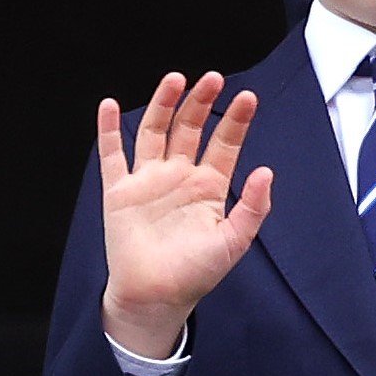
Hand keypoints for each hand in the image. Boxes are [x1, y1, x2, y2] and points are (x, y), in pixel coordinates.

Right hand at [98, 72, 274, 357]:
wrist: (155, 297)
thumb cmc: (195, 274)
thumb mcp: (234, 242)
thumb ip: (253, 208)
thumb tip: (266, 171)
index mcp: (209, 187)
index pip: (224, 143)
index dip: (236, 121)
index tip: (248, 98)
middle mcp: (179, 176)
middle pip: (190, 128)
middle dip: (201, 102)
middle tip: (212, 78)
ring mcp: (148, 181)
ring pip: (155, 131)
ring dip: (163, 104)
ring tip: (174, 79)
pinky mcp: (120, 191)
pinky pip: (113, 155)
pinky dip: (109, 130)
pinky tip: (109, 105)